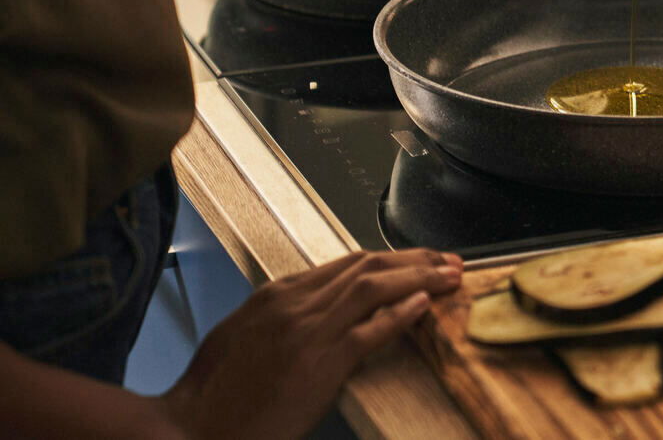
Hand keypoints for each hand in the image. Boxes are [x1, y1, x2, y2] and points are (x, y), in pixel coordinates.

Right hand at [156, 249, 462, 439]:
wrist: (190, 429)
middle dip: (414, 259)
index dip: (390, 259)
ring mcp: (307, 331)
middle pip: (367, 265)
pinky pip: (370, 330)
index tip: (419, 260)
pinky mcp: (318, 363)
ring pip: (374, 287)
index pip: (347, 263)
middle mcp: (294, 303)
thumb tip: (313, 308)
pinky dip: (401, 313)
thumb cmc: (211, 394)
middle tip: (449, 260)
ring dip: (420, 277)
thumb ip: (279, 316)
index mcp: (276, 294)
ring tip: (451, 275)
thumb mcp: (240, 336)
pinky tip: (425, 305)